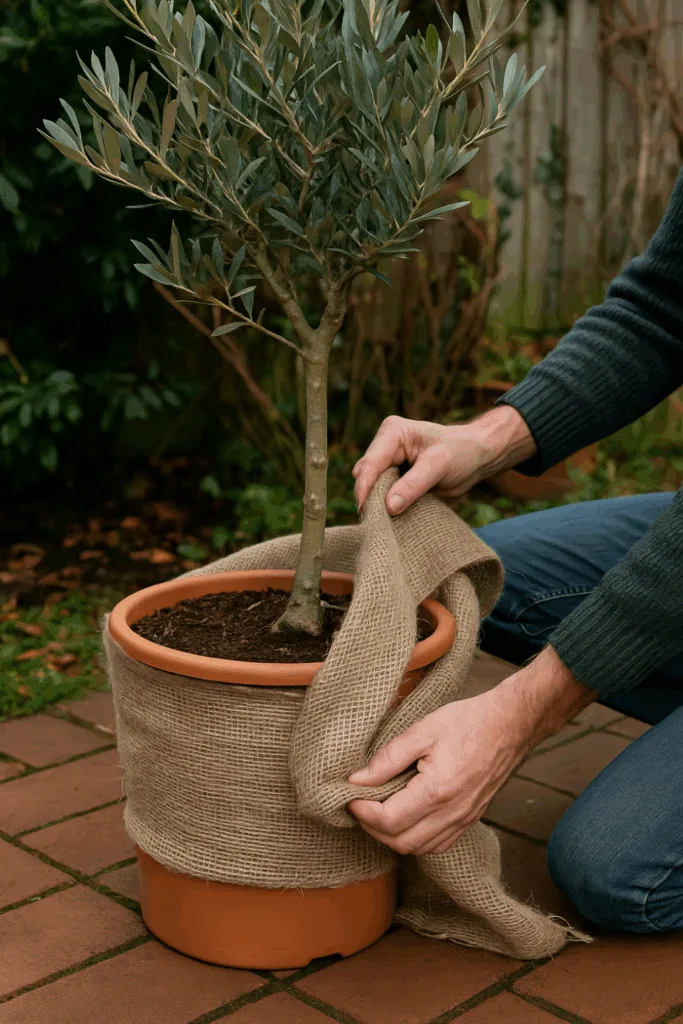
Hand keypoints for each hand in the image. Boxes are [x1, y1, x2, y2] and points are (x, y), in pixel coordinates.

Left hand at [348, 647, 594, 855]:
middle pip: (401, 842)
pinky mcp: (470, 820)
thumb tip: (357, 779)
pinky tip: (406, 819)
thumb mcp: (422, 730)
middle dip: (373, 828)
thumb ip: (388, 758)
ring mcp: (464, 820)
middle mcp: (452, 813)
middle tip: (360, 804)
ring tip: (379, 811)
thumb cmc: (468, 722)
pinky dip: (415, 840)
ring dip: (392, 837)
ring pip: (418, 849)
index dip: (363, 812)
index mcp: (438, 790)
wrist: (511, 724)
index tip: (350, 795)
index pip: (389, 820)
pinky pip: (437, 846)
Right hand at [353, 405, 534, 513]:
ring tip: (380, 523)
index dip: (365, 487)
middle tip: (373, 522)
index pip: (371, 462)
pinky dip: (384, 504)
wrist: (477, 456)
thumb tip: (388, 507)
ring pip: (371, 485)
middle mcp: (385, 444)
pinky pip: (381, 492)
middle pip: (366, 474)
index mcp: (393, 432)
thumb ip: (413, 485)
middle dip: (368, 497)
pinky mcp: (394, 475)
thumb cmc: (461, 452)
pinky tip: (389, 517)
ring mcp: (388, 460)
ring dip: (375, 503)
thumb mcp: (438, 466)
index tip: (364, 511)